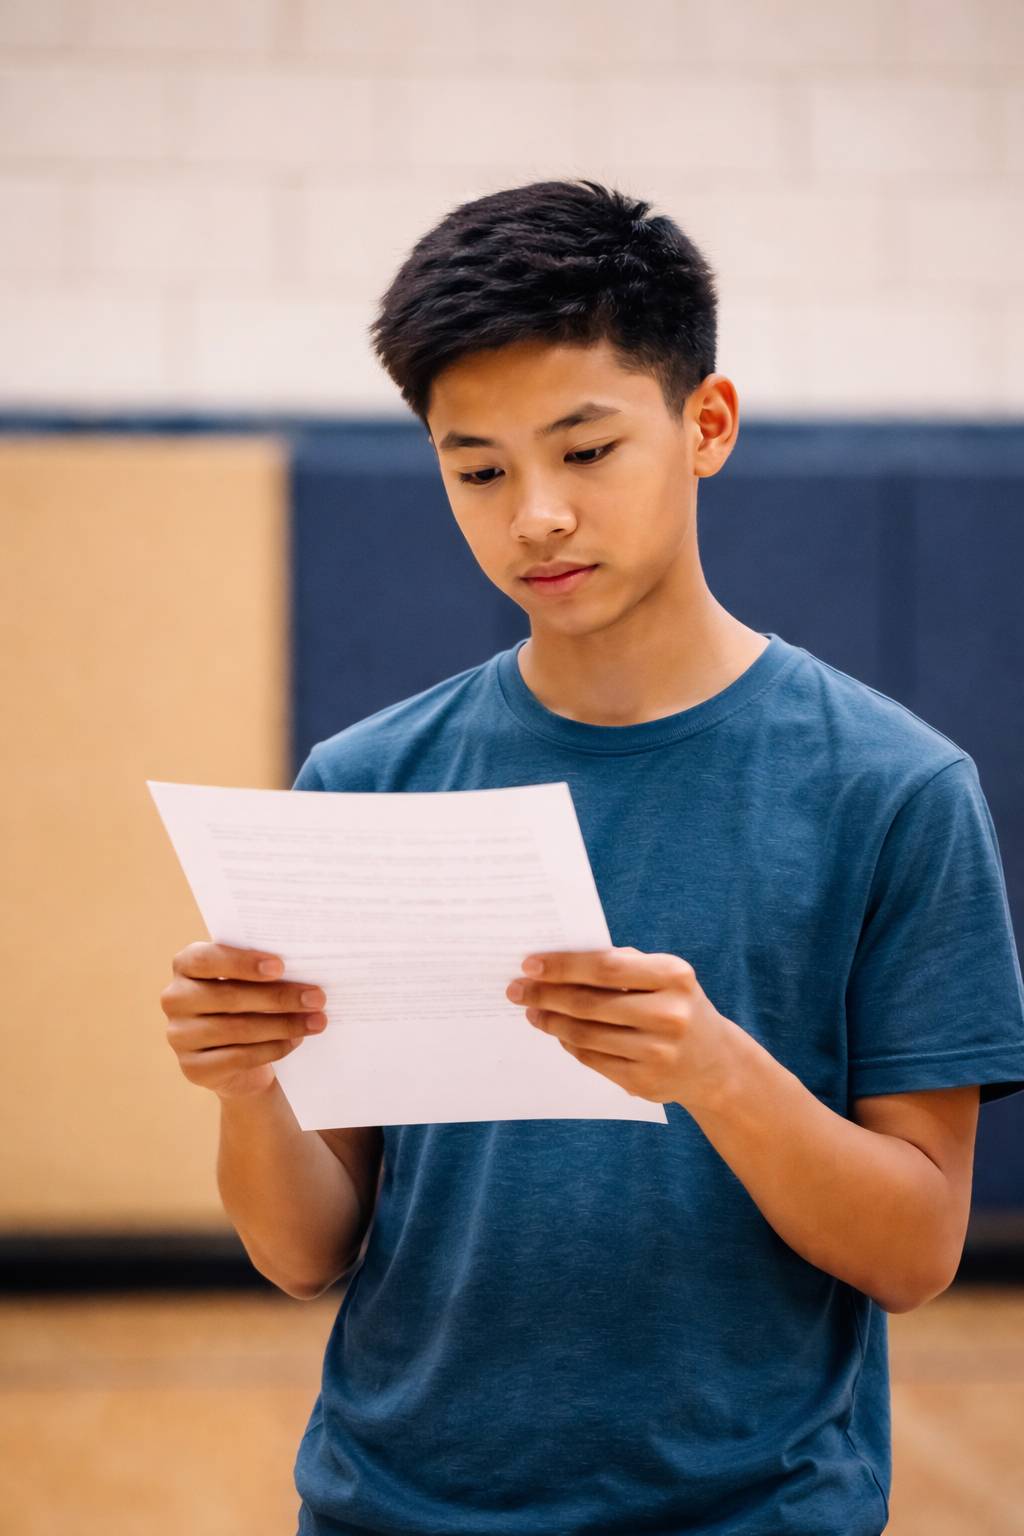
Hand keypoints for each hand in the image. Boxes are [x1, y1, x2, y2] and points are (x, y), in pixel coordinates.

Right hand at [160, 942, 327, 1099]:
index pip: (205, 959)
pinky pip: (239, 1057)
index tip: (280, 966)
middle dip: (278, 997)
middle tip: (317, 997)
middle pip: (228, 996)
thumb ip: (265, 970)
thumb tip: (306, 967)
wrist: (239, 1056)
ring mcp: (179, 1036)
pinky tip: (296, 1040)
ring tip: (317, 1021)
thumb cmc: (250, 1002)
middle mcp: (175, 998)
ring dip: (283, 1025)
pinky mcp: (193, 1068)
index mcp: (185, 965)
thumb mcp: (253, 980)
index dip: (242, 963)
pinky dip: (273, 1048)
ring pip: (237, 1029)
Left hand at [505, 945, 736, 1111]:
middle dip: (546, 995)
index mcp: (673, 976)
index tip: (530, 964)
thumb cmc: (675, 1004)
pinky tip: (558, 1032)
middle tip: (516, 989)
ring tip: (532, 1011)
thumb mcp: (664, 976)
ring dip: (551, 1022)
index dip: (564, 966)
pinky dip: (569, 1044)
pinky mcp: (645, 1082)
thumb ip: (621, 964)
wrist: (715, 1063)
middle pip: (590, 1004)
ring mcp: (658, 1053)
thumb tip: (558, 961)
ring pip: (586, 1035)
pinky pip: (592, 1060)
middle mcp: (669, 1015)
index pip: (606, 967)